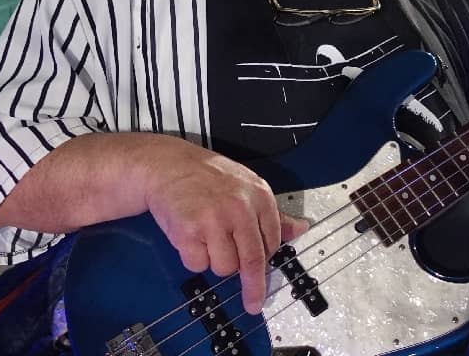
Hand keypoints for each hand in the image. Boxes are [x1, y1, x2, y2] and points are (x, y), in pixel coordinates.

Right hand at [141, 138, 307, 313]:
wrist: (167, 165)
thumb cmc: (208, 177)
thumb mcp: (247, 186)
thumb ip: (273, 213)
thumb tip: (301, 229)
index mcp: (259, 196)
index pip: (273, 241)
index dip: (267, 263)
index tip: (265, 280)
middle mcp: (239, 208)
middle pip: (252, 260)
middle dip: (253, 288)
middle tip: (253, 304)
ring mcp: (214, 220)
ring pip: (224, 267)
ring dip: (214, 260)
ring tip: (205, 236)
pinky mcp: (189, 231)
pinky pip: (197, 264)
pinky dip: (193, 257)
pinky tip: (190, 235)